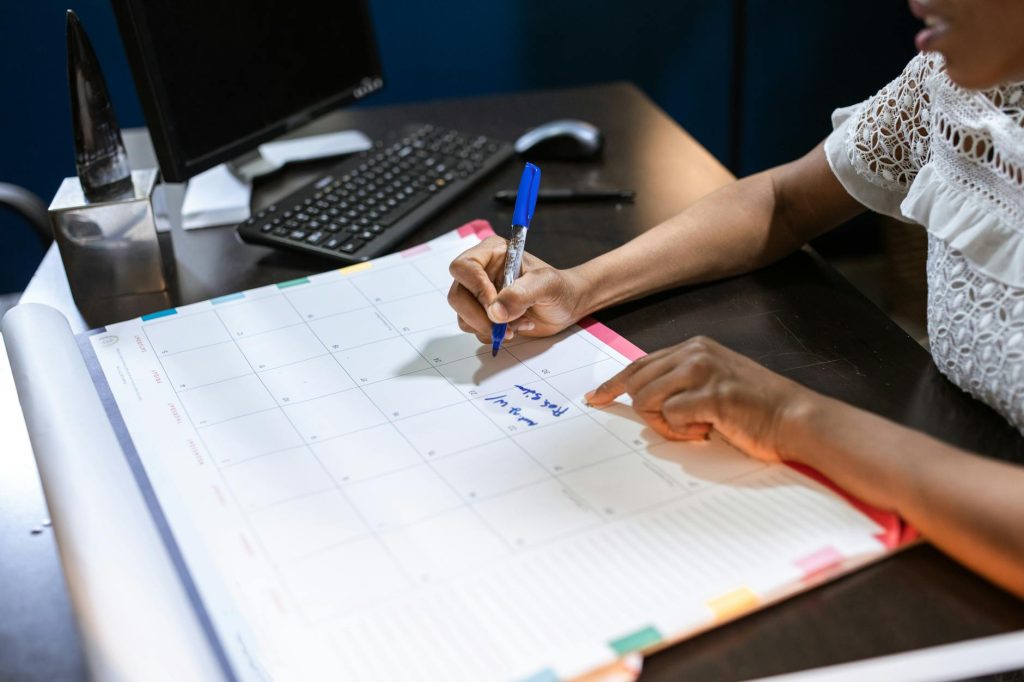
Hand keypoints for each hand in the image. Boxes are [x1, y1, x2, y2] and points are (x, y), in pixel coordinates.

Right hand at [447, 236, 587, 343]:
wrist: (567, 306)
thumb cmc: (560, 288)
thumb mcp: (547, 285)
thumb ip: (521, 294)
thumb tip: (495, 312)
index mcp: (493, 253)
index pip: (464, 267)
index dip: (476, 289)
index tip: (496, 308)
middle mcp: (481, 272)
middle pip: (457, 295)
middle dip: (479, 316)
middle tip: (504, 326)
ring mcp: (481, 295)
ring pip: (463, 315)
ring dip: (490, 327)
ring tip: (519, 324)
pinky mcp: (484, 314)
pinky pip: (474, 329)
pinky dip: (494, 335)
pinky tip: (516, 328)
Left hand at [585, 336, 816, 462]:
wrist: (796, 419)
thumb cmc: (755, 410)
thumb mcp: (711, 385)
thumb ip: (679, 384)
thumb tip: (639, 399)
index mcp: (694, 347)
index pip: (639, 364)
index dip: (614, 384)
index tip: (596, 397)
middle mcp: (695, 352)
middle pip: (637, 383)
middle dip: (648, 413)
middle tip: (682, 426)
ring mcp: (702, 370)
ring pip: (647, 400)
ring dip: (667, 424)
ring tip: (700, 427)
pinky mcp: (710, 394)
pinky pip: (670, 417)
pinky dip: (684, 432)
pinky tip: (710, 430)